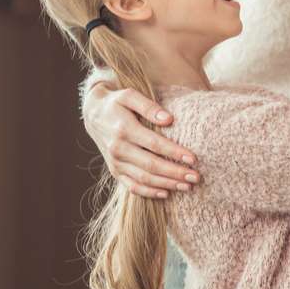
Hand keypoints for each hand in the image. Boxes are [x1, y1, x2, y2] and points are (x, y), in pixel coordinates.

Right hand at [83, 82, 199, 198]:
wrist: (93, 114)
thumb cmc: (117, 102)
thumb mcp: (130, 95)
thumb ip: (149, 106)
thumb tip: (169, 119)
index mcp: (124, 129)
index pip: (154, 144)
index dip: (175, 152)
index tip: (194, 159)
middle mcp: (118, 148)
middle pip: (151, 165)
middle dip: (175, 173)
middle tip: (196, 177)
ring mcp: (115, 162)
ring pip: (143, 179)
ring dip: (167, 184)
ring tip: (188, 186)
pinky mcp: (115, 171)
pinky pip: (131, 186)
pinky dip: (149, 192)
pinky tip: (166, 193)